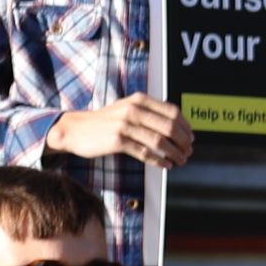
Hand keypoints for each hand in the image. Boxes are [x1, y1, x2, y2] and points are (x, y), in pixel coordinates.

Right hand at [50, 95, 190, 166]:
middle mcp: (133, 110)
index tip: (191, 138)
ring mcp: (125, 125)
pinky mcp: (117, 140)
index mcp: (139, 100)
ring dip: (174, 153)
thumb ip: (149, 113)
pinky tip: (166, 165)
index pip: (173, 112)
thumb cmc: (105, 122)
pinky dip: (159, 160)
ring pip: (160, 141)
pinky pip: (145, 152)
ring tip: (181, 160)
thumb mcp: (127, 108)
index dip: (186, 127)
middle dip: (183, 141)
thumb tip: (177, 127)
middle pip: (170, 127)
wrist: (74, 129)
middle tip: (189, 151)